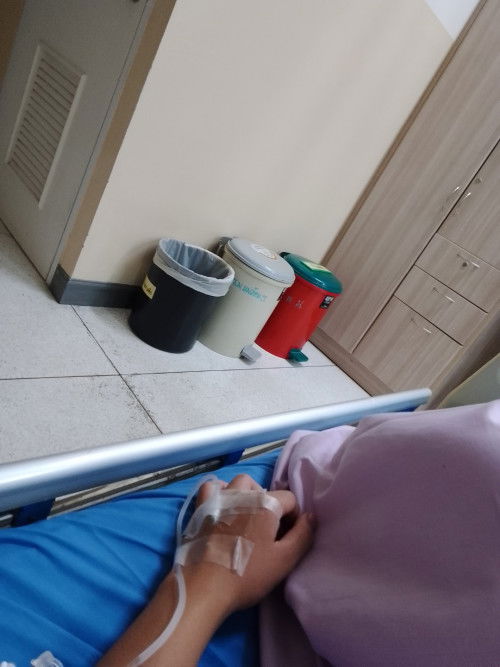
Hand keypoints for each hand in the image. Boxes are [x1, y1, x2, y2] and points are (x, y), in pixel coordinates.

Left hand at [182, 473, 314, 614]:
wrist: (204, 587)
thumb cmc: (247, 575)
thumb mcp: (284, 560)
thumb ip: (303, 535)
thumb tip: (311, 516)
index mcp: (266, 504)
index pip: (290, 499)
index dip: (294, 518)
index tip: (287, 538)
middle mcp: (243, 494)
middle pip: (265, 489)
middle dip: (272, 506)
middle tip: (269, 532)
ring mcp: (220, 499)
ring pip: (239, 483)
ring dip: (248, 494)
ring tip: (249, 516)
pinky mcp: (201, 509)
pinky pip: (212, 488)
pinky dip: (220, 492)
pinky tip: (223, 507)